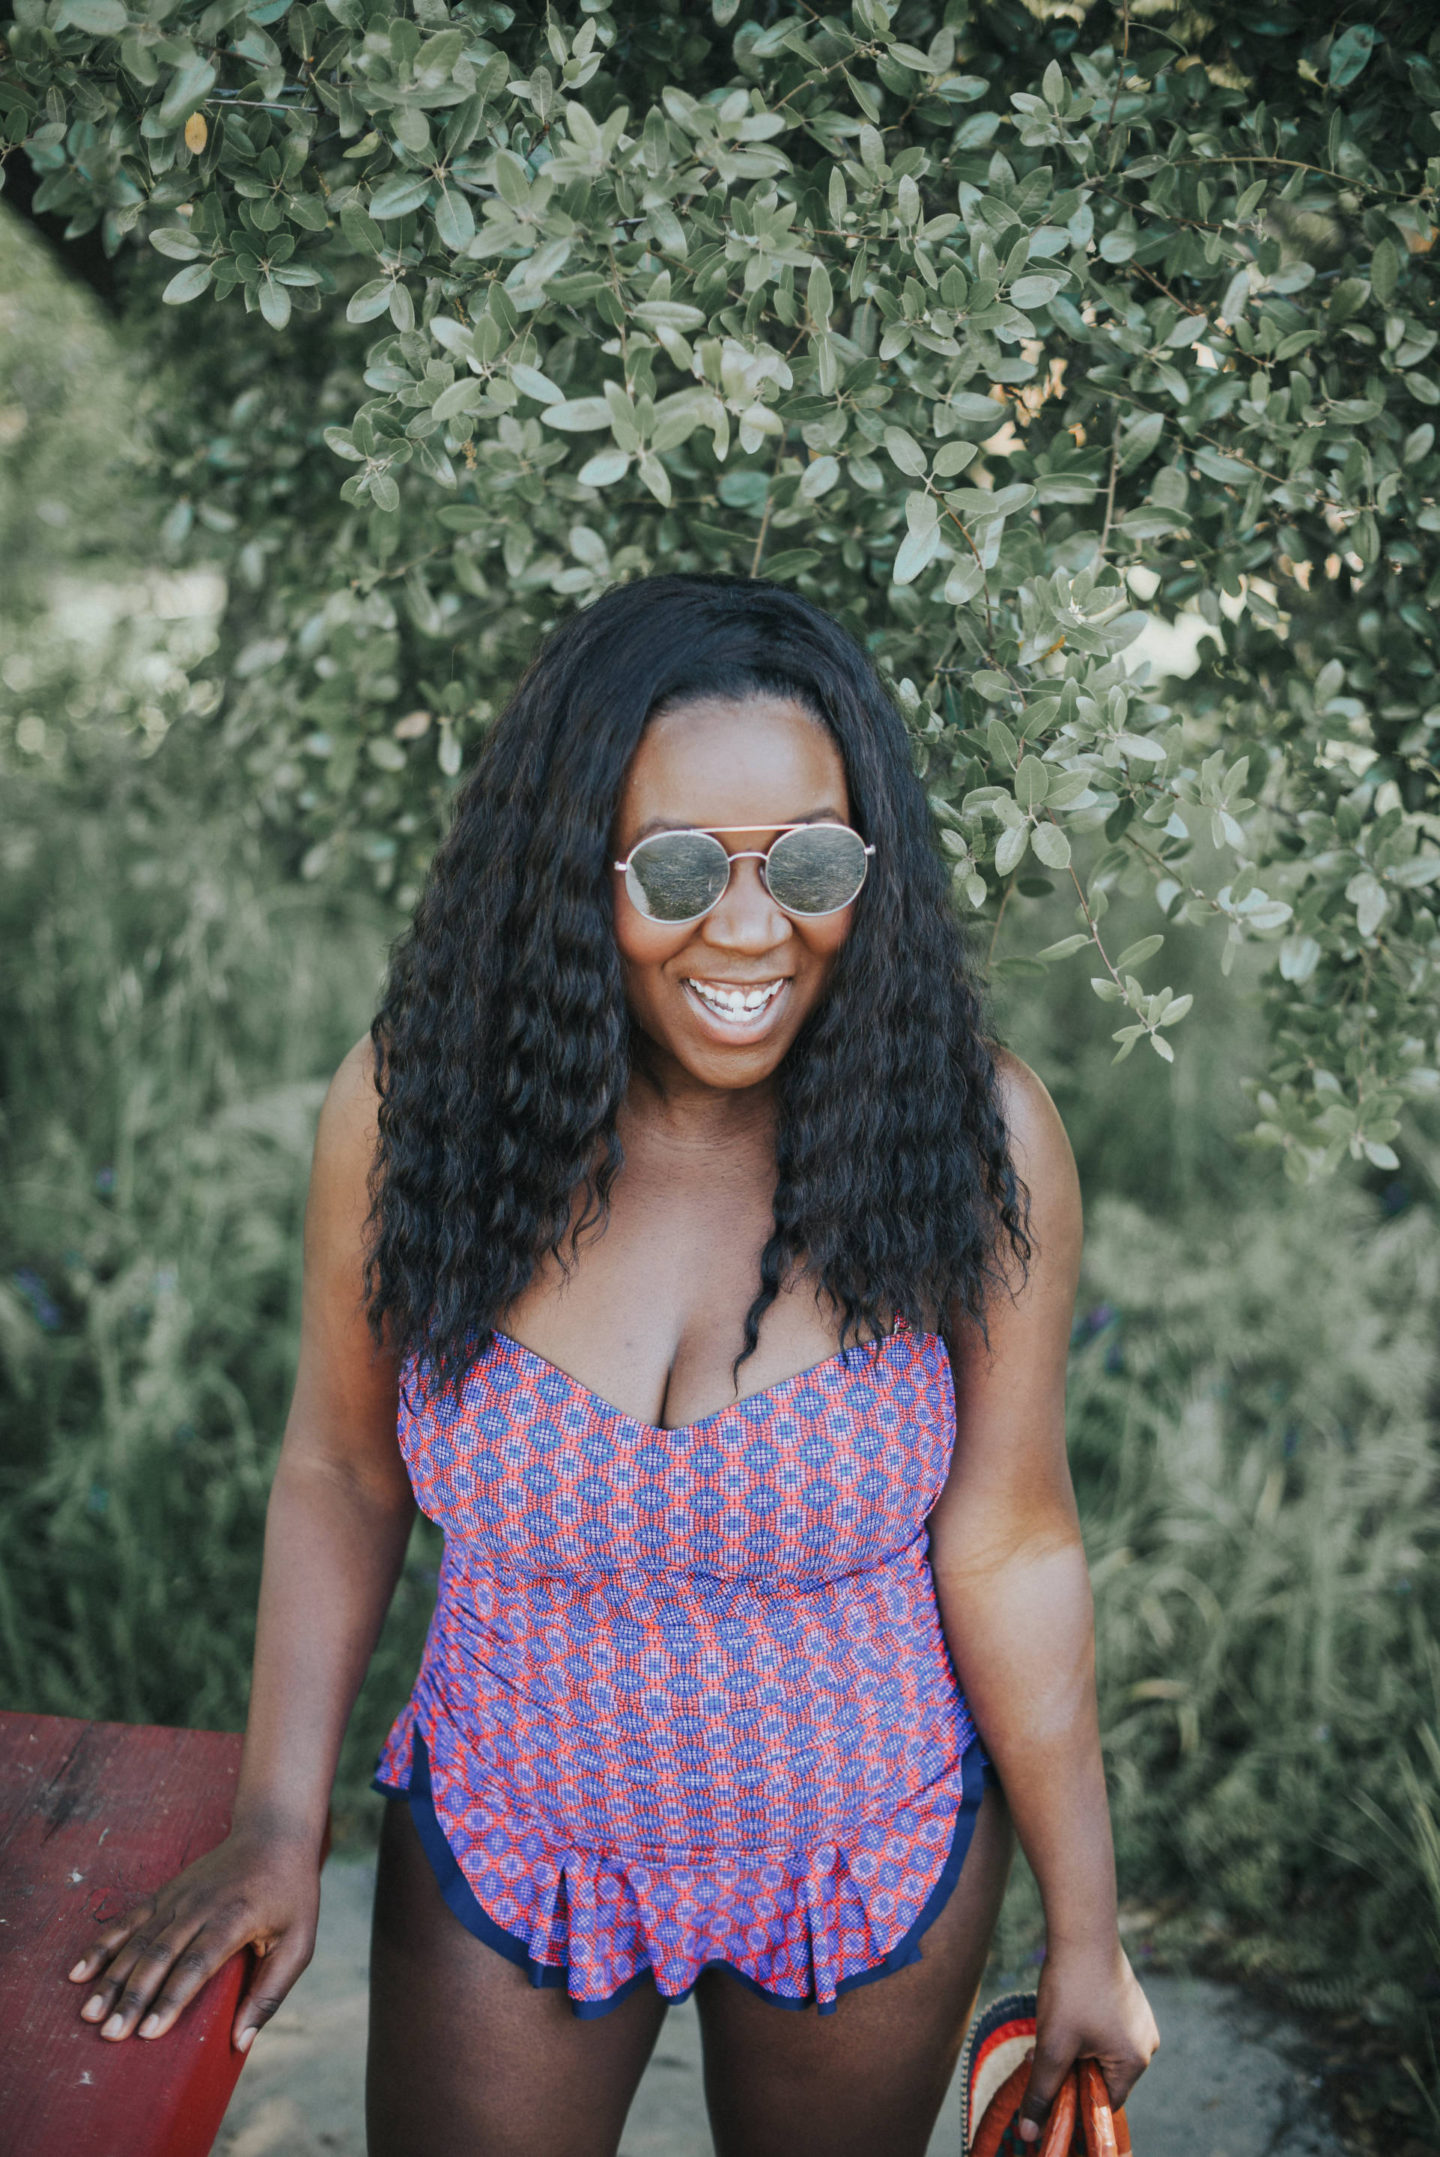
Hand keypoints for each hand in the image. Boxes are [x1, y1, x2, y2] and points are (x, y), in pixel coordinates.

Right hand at [66, 1828, 320, 2053]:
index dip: (172, 1998)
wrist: (273, 1831)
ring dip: (112, 1978)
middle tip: (111, 2035)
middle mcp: (200, 1906)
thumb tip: (242, 2041)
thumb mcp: (298, 1942)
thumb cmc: (290, 1894)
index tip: (149, 2032)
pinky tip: (79, 1972)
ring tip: (91, 2014)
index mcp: (235, 1918)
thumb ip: (270, 1992)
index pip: (197, 1963)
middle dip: (133, 1997)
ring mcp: (178, 1898)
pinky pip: (128, 1921)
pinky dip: (102, 1946)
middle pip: (160, 1956)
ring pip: (138, 1941)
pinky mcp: (165, 1894)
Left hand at [1017, 1936, 1158, 2143]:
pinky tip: (1063, 2010)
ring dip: (1073, 2047)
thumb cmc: (1071, 1989)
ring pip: (1100, 2050)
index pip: (1104, 2102)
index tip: (1048, 2087)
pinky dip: (1082, 2027)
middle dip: (1070, 2069)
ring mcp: (1140, 2018)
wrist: (1081, 1929)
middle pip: (1102, 2076)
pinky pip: (1105, 2028)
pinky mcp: (1129, 1999)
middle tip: (1041, 2054)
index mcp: (1136, 2061)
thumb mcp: (1053, 2046)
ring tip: (1051, 2028)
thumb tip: (1029, 2133)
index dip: (1074, 2099)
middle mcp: (1146, 2042)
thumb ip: (1043, 2092)